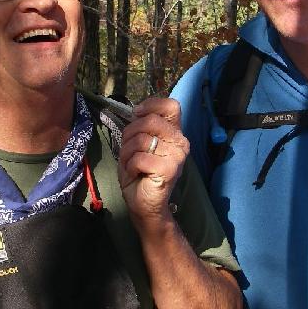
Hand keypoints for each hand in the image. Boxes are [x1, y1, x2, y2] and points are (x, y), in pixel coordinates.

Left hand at [118, 97, 189, 224]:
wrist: (143, 203)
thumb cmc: (139, 171)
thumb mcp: (138, 142)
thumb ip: (142, 126)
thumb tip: (137, 111)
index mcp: (174, 132)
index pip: (171, 106)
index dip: (151, 105)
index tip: (136, 114)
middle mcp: (180, 141)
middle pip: (151, 120)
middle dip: (130, 133)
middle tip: (128, 149)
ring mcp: (177, 155)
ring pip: (141, 139)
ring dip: (127, 152)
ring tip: (131, 163)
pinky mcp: (170, 169)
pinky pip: (140, 157)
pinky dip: (130, 166)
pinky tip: (135, 173)